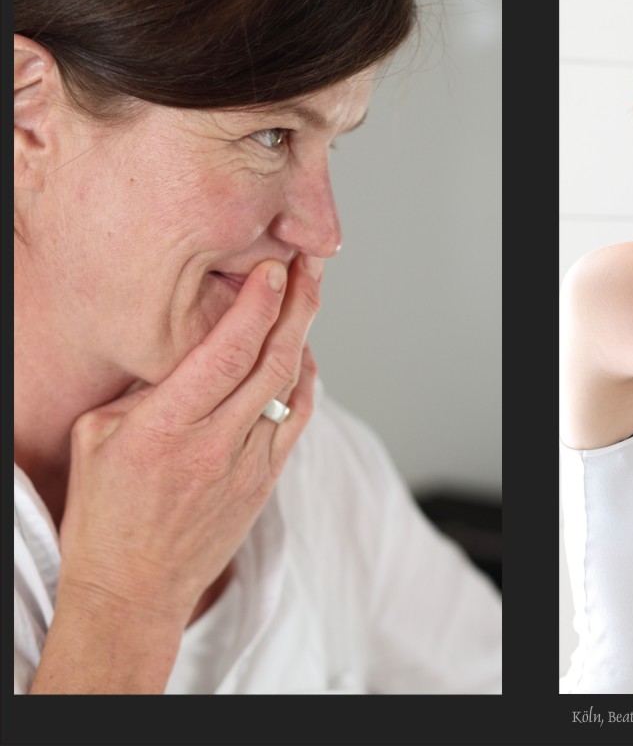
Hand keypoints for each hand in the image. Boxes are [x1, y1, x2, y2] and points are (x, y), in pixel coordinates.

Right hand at [57, 254, 322, 628]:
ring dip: (306, 336)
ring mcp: (248, 464)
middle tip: (307, 265)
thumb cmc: (105, 515)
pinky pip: (298, 420)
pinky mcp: (266, 482)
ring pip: (293, 387)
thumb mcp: (98, 438)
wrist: (135, 589)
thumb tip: (183, 352)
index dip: (258, 305)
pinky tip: (305, 355)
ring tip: (311, 296)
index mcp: (167, 426)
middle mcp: (216, 443)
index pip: (227, 352)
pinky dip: (308, 382)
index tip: (273, 269)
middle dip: (297, 305)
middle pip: (274, 360)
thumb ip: (144, 391)